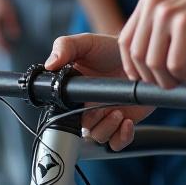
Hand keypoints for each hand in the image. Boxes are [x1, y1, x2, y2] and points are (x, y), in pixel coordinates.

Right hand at [46, 33, 152, 150]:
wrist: (136, 53)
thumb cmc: (108, 47)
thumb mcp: (85, 42)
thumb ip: (64, 47)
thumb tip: (49, 64)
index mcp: (74, 92)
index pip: (64, 113)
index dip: (70, 115)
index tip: (82, 106)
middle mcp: (88, 107)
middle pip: (82, 130)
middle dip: (92, 123)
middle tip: (101, 109)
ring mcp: (106, 115)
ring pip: (99, 137)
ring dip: (107, 128)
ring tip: (117, 112)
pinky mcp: (124, 122)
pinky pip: (117, 142)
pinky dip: (122, 137)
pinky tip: (127, 122)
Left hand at [118, 0, 185, 88]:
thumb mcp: (177, 9)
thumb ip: (158, 26)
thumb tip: (141, 62)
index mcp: (148, 0)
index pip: (125, 40)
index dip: (132, 65)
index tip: (144, 77)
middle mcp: (153, 4)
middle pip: (137, 55)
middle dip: (151, 77)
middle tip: (170, 81)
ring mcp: (168, 13)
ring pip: (153, 62)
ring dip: (168, 79)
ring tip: (184, 77)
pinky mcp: (185, 24)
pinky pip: (174, 63)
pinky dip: (183, 75)